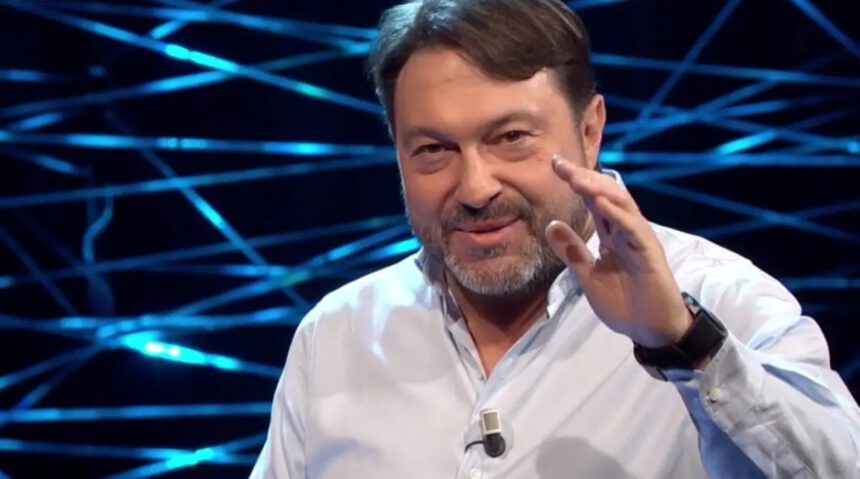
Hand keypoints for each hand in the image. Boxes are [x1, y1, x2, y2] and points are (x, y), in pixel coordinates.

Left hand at [545, 155, 692, 347]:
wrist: (649, 330)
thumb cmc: (624, 303)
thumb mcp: (587, 276)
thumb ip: (572, 251)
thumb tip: (550, 225)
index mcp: (611, 235)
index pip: (592, 201)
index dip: (576, 182)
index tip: (555, 165)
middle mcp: (626, 231)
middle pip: (605, 195)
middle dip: (583, 178)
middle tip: (560, 164)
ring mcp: (639, 240)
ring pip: (621, 205)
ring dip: (598, 190)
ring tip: (576, 178)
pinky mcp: (650, 253)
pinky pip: (634, 229)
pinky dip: (617, 215)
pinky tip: (601, 203)